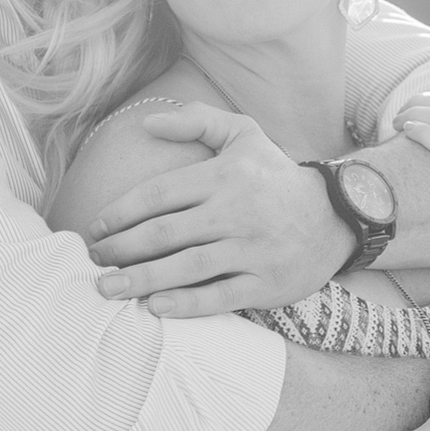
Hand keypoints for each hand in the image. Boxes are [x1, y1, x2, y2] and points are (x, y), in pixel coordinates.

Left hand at [86, 103, 352, 317]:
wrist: (337, 215)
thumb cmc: (276, 176)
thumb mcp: (244, 134)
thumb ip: (196, 122)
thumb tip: (147, 124)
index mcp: (224, 176)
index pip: (159, 194)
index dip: (120, 213)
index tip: (96, 228)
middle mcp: (236, 212)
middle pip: (164, 233)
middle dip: (120, 249)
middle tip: (93, 260)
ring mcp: (252, 249)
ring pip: (186, 267)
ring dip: (141, 280)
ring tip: (107, 288)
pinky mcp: (266, 282)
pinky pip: (220, 296)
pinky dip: (185, 304)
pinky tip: (155, 308)